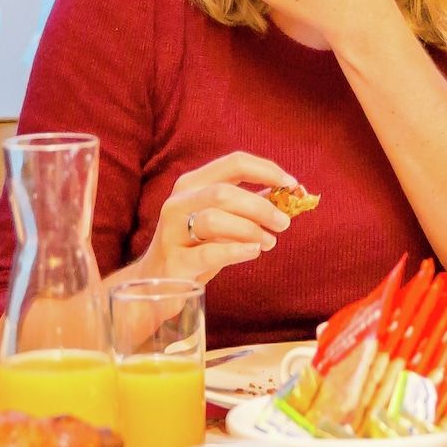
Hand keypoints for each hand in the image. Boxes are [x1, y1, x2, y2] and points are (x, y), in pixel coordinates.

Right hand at [133, 152, 299, 286]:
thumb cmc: (194, 247)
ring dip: (250, 229)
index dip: (266, 169)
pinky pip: (208, 252)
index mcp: (192, 185)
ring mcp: (172, 231)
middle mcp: (179, 202)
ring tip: (268, 242)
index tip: (291, 184)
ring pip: (214, 219)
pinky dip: (236, 250)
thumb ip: (249, 205)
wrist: (155, 282)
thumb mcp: (221, 220)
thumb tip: (288, 193)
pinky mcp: (174, 261)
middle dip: (261, 206)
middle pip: (224, 192)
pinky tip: (252, 252)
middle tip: (283, 223)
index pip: (233, 163)